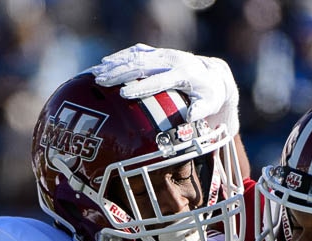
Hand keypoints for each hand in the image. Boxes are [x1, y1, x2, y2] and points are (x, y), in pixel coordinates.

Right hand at [91, 44, 239, 135]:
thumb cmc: (210, 96)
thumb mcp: (209, 105)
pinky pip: (137, 51)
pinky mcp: (158, 52)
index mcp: (183, 74)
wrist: (214, 74)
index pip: (159, 80)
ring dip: (115, 64)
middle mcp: (172, 60)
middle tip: (101, 81)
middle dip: (120, 73)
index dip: (142, 87)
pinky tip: (104, 63)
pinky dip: (120, 56)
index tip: (126, 93)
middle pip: (142, 65)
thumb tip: (190, 118)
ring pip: (136, 56)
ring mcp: (164, 54)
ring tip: (97, 73)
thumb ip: (200, 110)